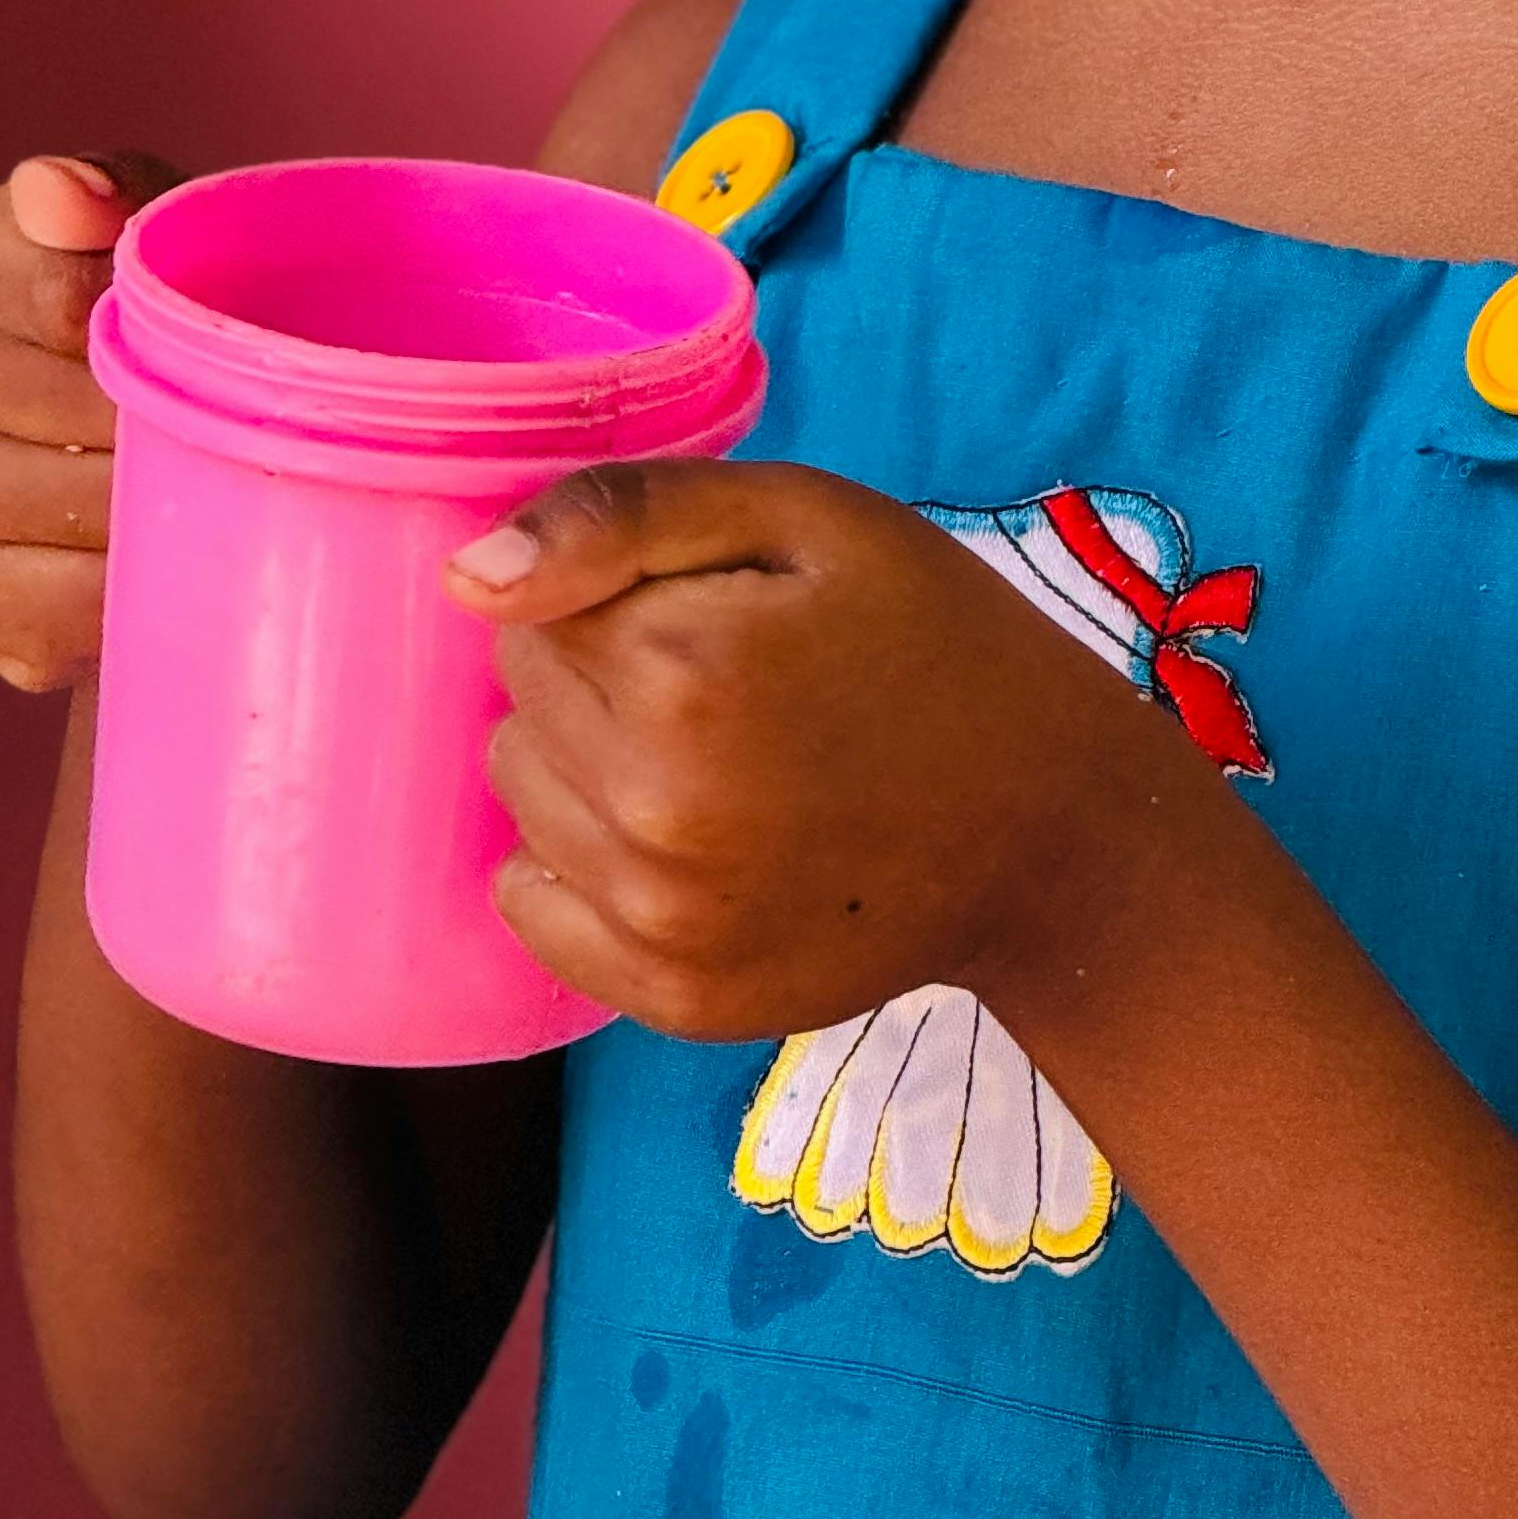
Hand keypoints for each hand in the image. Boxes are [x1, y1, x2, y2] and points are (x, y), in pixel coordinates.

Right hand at [0, 154, 180, 689]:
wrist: (137, 408)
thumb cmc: (146, 300)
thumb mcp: (145, 216)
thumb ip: (112, 194)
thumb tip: (59, 189)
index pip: (69, 306)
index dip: (162, 332)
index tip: (218, 339)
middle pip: (79, 420)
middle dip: (176, 425)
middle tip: (256, 429)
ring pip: (70, 519)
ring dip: (162, 512)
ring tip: (228, 491)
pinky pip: (61, 615)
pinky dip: (133, 598)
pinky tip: (178, 563)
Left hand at [447, 460, 1223, 1046]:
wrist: (1051, 824)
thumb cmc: (935, 636)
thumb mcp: (806, 517)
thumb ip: (625, 517)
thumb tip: (466, 578)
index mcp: (681, 677)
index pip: (530, 611)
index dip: (620, 593)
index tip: (723, 607)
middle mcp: (653, 815)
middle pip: (519, 706)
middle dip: (600, 675)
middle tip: (735, 678)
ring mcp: (662, 925)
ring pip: (524, 804)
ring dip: (593, 766)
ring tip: (723, 754)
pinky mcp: (675, 1001)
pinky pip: (541, 913)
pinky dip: (588, 867)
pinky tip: (694, 835)